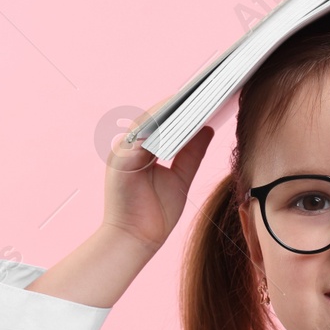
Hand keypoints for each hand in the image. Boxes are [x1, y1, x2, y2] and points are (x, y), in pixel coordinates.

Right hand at [100, 97, 216, 252]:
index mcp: (140, 149)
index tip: (206, 95)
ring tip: (197, 99)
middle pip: (155, 117)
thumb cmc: (154, 214)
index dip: (182, 108)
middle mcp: (129, 147)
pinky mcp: (122, 162)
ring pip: (148, 122)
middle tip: (206, 89)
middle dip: (179, 103)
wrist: (136, 241)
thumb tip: (208, 128)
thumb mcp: (180, 178)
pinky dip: (159, 128)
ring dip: (171, 110)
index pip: (162, 121)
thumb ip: (191, 153)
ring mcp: (123, 152)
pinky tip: (180, 120)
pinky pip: (142, 138)